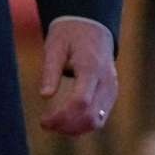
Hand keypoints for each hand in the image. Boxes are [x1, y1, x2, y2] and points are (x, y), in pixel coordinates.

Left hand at [38, 18, 117, 136]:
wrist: (92, 26)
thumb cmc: (69, 35)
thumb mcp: (54, 46)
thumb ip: (50, 70)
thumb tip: (44, 96)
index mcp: (91, 68)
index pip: (80, 101)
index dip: (61, 116)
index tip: (43, 121)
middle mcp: (106, 82)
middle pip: (91, 116)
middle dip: (67, 126)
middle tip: (45, 125)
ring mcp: (112, 90)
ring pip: (97, 121)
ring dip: (75, 129)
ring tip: (53, 125)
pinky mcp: (111, 95)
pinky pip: (100, 117)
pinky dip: (83, 124)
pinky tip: (65, 123)